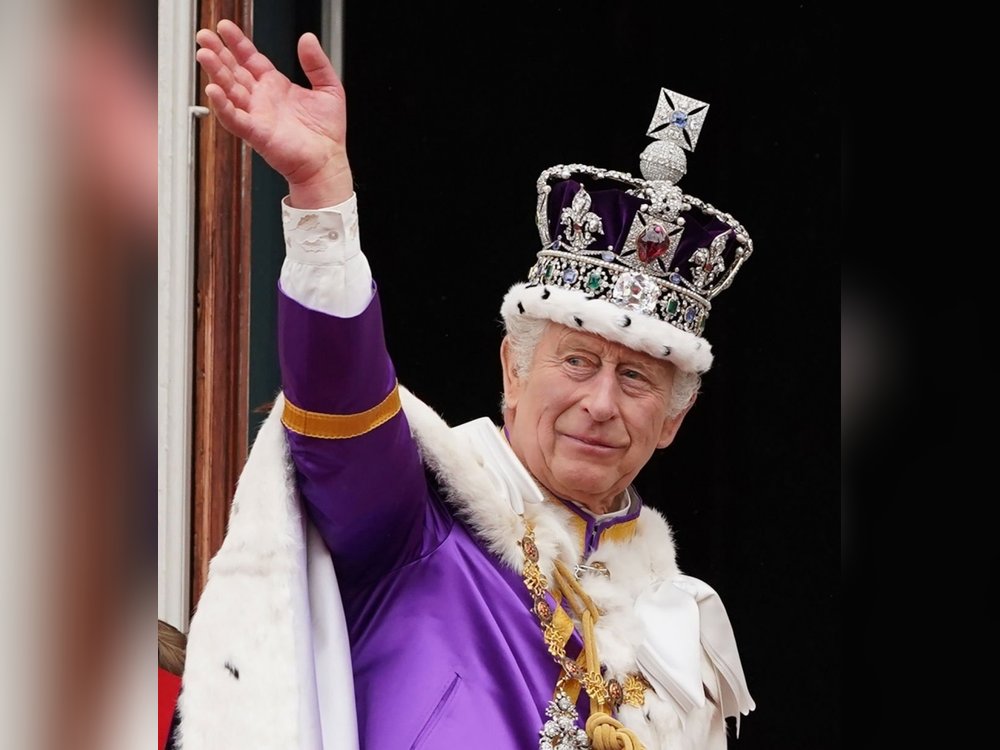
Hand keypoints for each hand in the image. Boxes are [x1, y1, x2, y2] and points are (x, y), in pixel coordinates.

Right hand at [195, 20, 351, 207]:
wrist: (328, 162)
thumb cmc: (327, 133)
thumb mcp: (329, 88)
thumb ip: (317, 63)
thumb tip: (308, 39)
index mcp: (276, 86)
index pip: (251, 59)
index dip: (237, 43)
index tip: (225, 27)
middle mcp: (262, 100)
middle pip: (234, 71)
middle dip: (219, 53)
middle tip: (204, 36)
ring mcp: (257, 115)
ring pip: (230, 90)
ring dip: (216, 73)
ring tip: (205, 55)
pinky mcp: (257, 133)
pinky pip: (235, 118)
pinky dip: (223, 105)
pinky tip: (213, 91)